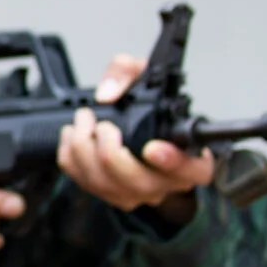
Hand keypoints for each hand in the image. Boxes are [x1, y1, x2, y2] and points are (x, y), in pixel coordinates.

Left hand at [58, 52, 217, 212]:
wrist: (132, 121)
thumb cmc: (148, 103)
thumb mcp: (145, 75)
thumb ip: (129, 72)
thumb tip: (108, 94)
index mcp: (192, 157)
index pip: (194, 170)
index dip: (173, 162)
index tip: (152, 148)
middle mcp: (166, 181)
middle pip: (141, 183)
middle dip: (111, 153)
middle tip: (103, 126)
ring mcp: (137, 192)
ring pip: (108, 187)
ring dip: (85, 153)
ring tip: (81, 122)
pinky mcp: (108, 193)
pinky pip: (85, 183)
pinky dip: (71, 159)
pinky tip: (72, 136)